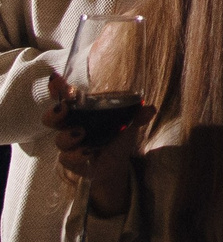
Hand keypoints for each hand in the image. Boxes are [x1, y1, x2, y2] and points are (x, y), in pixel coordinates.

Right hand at [43, 72, 145, 218]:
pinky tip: (88, 152)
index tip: (55, 79)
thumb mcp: (130, 121)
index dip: (57, 87)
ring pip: (59, 139)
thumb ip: (138, 114)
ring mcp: (69, 143)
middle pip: (52, 117)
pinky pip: (67, 158)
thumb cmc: (118, 134)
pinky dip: (77, 154)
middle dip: (53, 113)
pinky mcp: (71, 160)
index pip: (66, 96)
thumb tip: (150, 109)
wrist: (116, 161)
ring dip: (68, 136)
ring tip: (81, 133)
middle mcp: (71, 124)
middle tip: (63, 109)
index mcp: (83, 109)